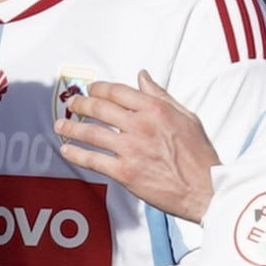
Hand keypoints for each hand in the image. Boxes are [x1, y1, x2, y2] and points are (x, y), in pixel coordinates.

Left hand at [56, 73, 216, 221]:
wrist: (204, 188)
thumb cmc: (199, 154)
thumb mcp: (186, 116)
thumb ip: (160, 95)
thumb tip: (142, 77)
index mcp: (155, 109)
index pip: (118, 92)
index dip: (99, 88)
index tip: (91, 89)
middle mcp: (140, 126)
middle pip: (100, 108)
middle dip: (81, 104)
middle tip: (71, 104)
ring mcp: (130, 149)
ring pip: (92, 133)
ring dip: (71, 127)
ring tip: (60, 125)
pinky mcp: (124, 172)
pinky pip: (93, 160)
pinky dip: (76, 154)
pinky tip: (66, 151)